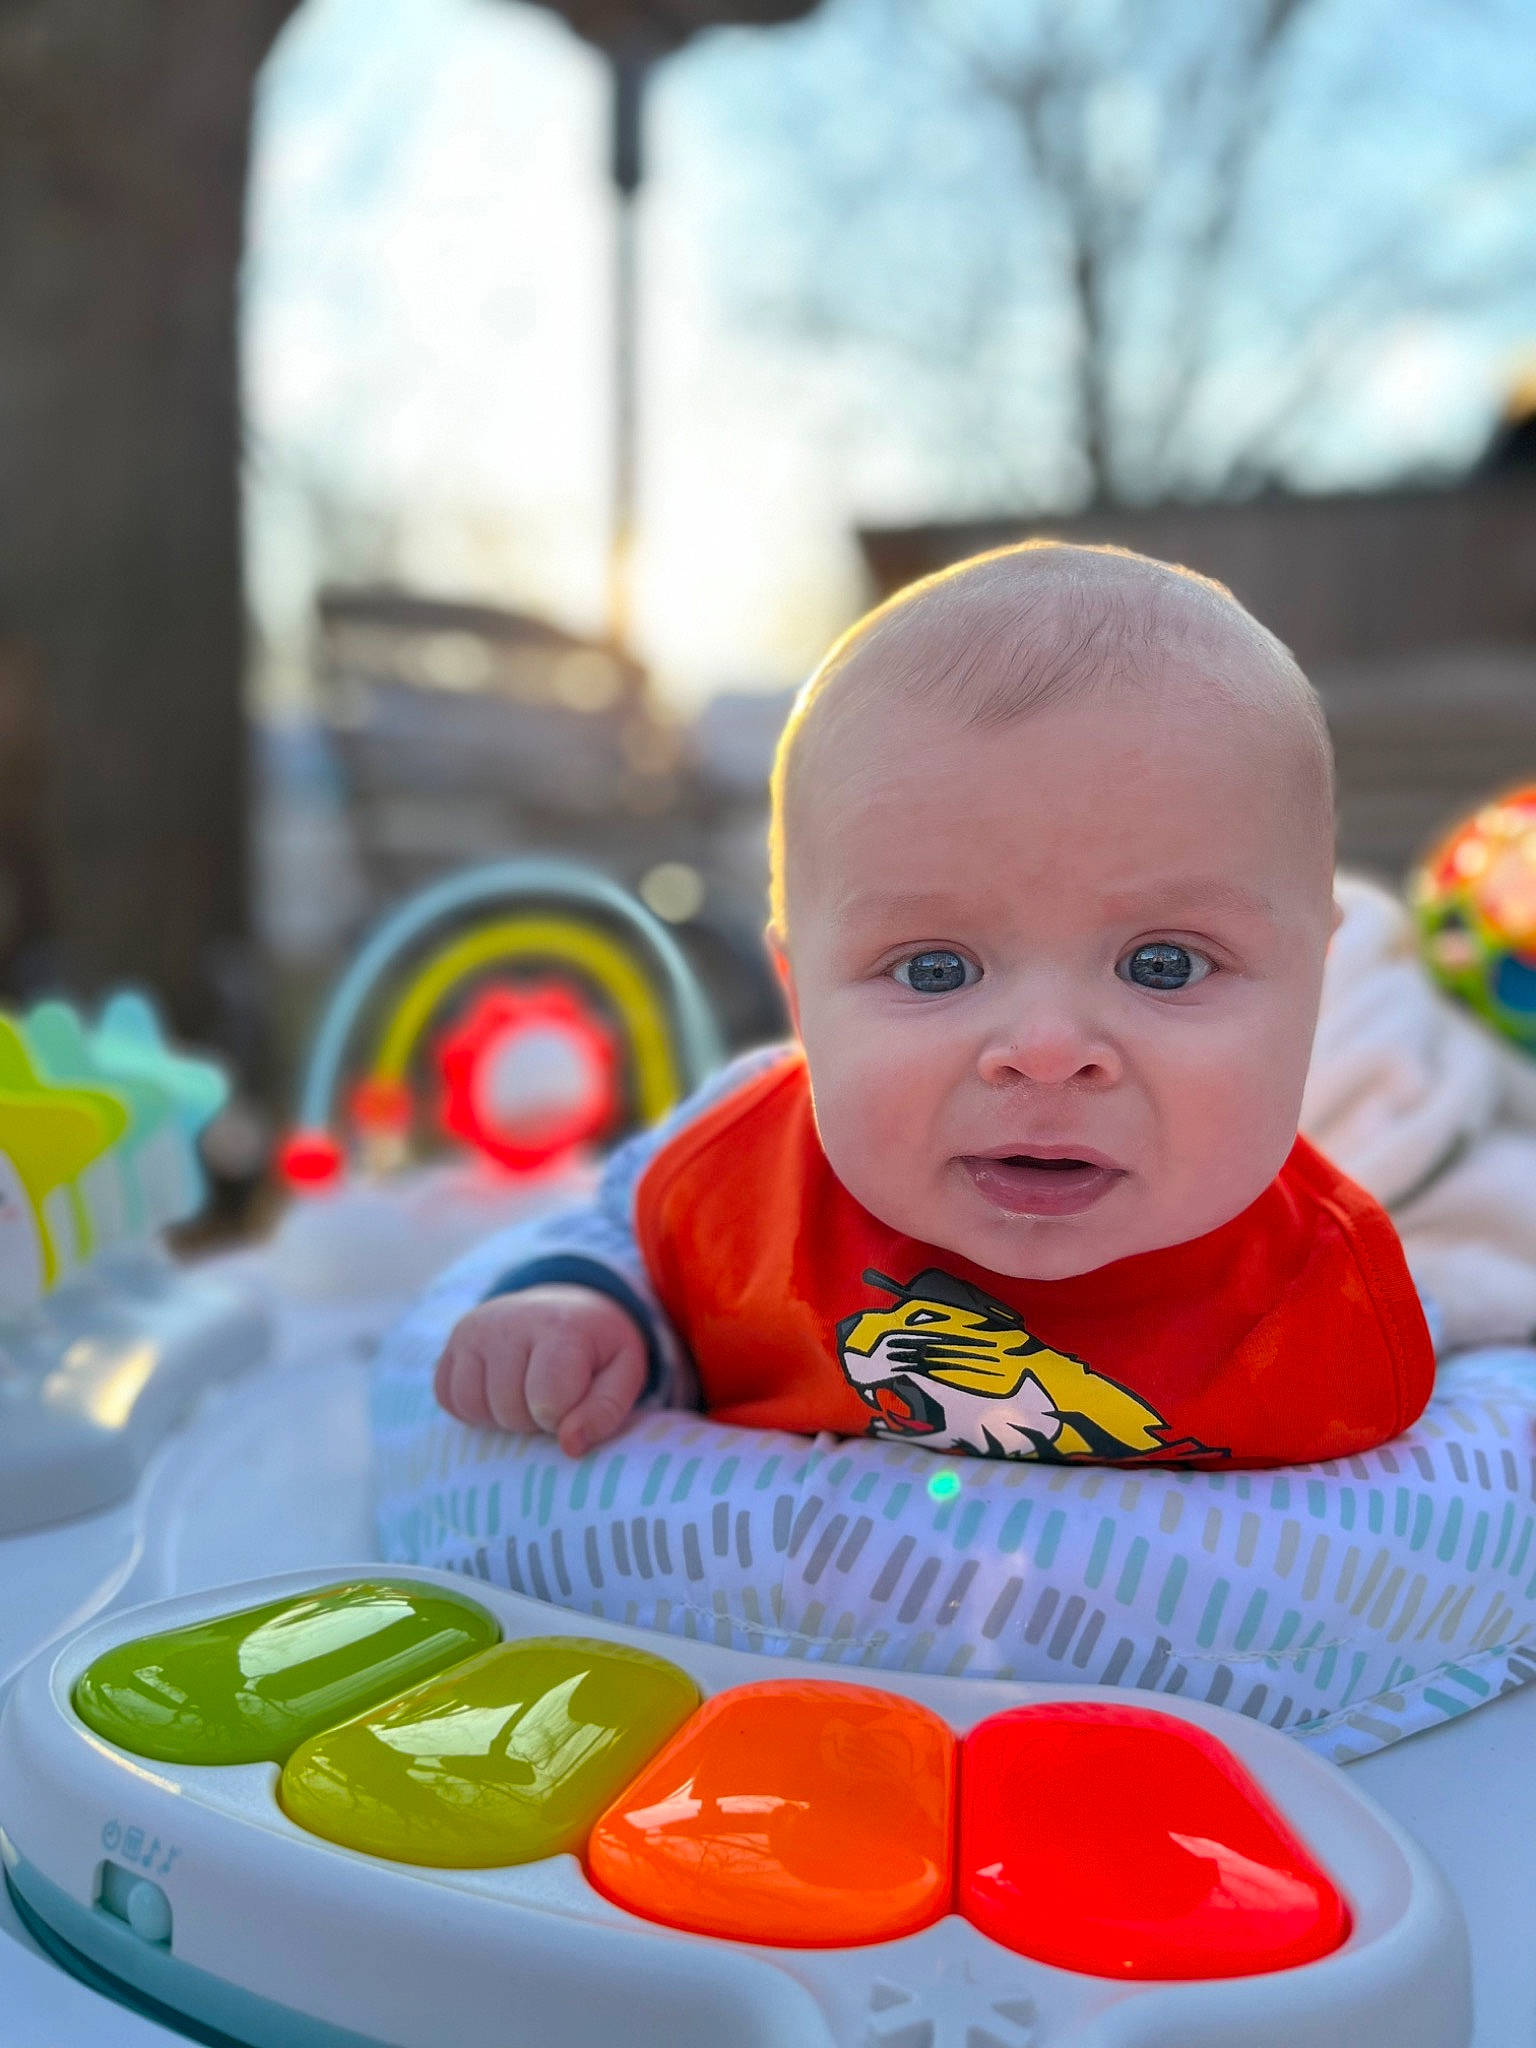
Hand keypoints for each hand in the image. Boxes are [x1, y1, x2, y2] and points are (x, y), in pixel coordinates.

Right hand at [432, 1285, 647, 1457]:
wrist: (568, 1305)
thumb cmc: (599, 1348)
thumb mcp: (624, 1373)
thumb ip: (606, 1411)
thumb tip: (569, 1446)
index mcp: (560, 1326)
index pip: (549, 1403)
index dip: (564, 1418)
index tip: (577, 1399)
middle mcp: (509, 1321)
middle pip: (509, 1411)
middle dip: (534, 1419)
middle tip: (553, 1394)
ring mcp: (475, 1328)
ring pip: (473, 1407)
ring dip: (503, 1416)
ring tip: (527, 1392)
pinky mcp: (454, 1339)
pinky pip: (448, 1398)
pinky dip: (474, 1408)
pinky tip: (499, 1390)